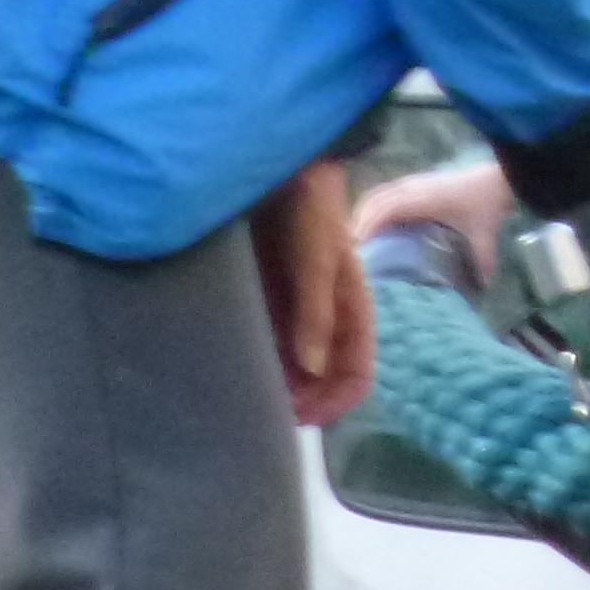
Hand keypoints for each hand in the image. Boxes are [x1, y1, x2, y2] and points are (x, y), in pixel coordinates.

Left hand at [252, 159, 376, 426]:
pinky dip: (254, 360)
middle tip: (264, 418)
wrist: (282, 167)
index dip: (335, 403)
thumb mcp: (318, 260)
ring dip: (276, 385)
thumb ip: (316, 312)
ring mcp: (294, 308)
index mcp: (350, 309)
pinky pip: (265, 341)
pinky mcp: (266, 296)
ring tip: (244, 400)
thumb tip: (312, 370)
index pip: (358, 372)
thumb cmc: (310, 209)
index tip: (300, 422)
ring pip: (293, 364)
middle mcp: (324, 316)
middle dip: (302, 401)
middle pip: (323, 377)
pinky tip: (231, 368)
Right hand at [352, 162, 514, 282]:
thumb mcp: (484, 234)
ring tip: (352, 242)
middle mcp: (412, 188)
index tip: (355, 251)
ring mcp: (412, 182)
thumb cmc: (487, 203)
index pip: (385, 210)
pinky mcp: (414, 182)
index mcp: (424, 199)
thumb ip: (482, 260)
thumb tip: (482, 287)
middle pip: (372, 203)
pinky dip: (371, 208)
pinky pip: (383, 192)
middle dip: (356, 226)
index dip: (366, 228)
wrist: (499, 177)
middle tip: (347, 254)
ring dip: (361, 215)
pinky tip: (369, 226)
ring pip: (375, 195)